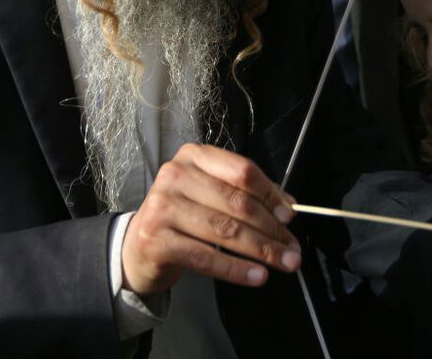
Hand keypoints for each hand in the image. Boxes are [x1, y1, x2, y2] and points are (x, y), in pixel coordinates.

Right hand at [120, 143, 300, 295]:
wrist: (138, 246)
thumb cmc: (183, 216)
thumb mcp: (212, 195)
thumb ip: (249, 195)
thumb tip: (288, 208)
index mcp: (194, 156)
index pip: (242, 171)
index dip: (270, 195)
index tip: (290, 216)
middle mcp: (176, 175)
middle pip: (237, 203)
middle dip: (272, 229)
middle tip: (293, 249)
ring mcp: (163, 207)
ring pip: (226, 231)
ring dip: (261, 250)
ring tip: (284, 263)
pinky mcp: (156, 240)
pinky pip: (207, 257)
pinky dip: (237, 269)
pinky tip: (257, 276)